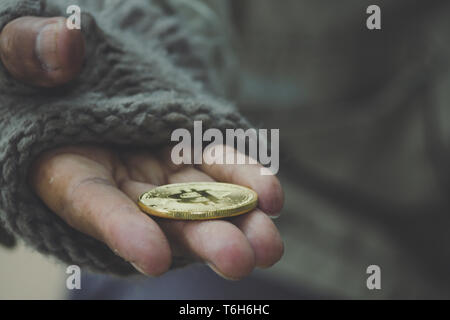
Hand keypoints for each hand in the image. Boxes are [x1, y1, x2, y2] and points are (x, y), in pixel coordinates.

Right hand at [0, 16, 283, 278]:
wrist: (86, 71)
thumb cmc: (42, 65)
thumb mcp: (18, 50)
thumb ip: (32, 51)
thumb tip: (66, 44)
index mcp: (65, 168)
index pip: (92, 205)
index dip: (121, 229)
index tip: (154, 257)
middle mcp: (118, 181)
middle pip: (160, 217)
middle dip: (198, 237)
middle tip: (237, 259)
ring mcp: (158, 170)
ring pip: (199, 200)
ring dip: (235, 221)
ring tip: (268, 245)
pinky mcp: (188, 153)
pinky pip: (218, 166)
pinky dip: (244, 180)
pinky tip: (270, 196)